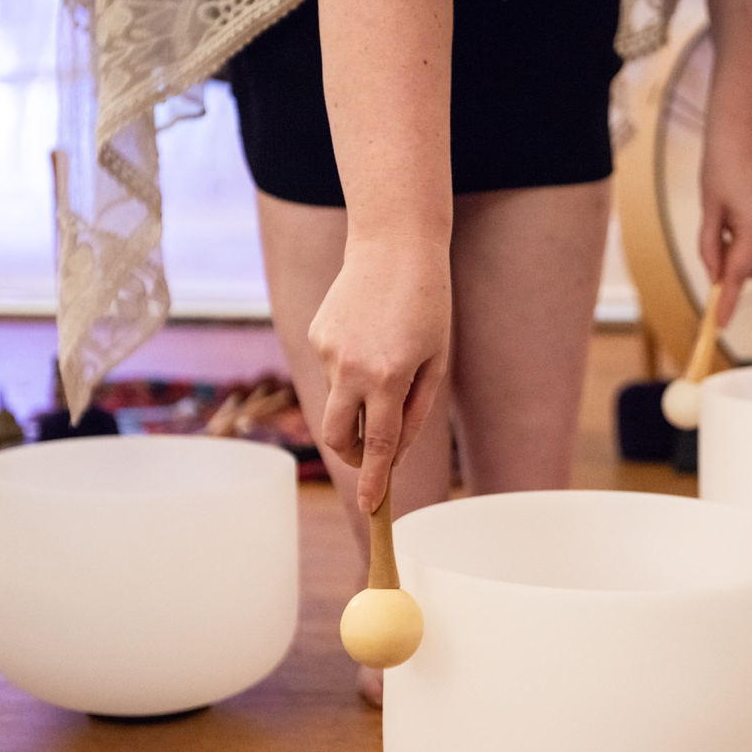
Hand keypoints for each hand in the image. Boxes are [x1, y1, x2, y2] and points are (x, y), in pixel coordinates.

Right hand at [309, 232, 450, 514]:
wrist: (394, 244)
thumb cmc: (428, 303)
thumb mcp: (436, 360)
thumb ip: (415, 410)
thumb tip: (396, 450)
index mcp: (389, 377)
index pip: (381, 445)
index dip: (375, 481)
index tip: (371, 508)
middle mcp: (351, 368)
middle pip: (339, 437)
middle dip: (354, 456)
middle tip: (373, 455)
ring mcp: (328, 351)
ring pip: (339, 400)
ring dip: (359, 400)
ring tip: (387, 358)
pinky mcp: (316, 335)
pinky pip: (333, 371)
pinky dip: (350, 369)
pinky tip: (370, 334)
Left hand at [698, 117, 751, 327]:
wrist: (745, 128)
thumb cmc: (720, 165)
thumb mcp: (708, 208)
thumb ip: (711, 245)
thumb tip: (716, 275)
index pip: (738, 275)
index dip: (728, 301)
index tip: (720, 323)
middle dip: (740, 271)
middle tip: (718, 247)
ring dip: (749, 252)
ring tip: (730, 218)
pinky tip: (745, 205)